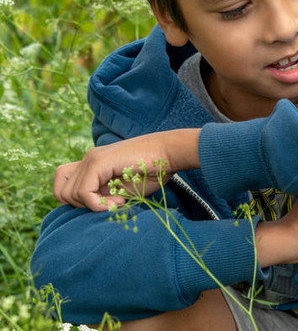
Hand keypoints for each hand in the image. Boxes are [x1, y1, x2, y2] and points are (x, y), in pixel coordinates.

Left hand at [53, 129, 200, 210]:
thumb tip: (89, 210)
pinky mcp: (98, 161)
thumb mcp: (123, 188)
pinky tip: (119, 201)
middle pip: (61, 191)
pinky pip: (83, 191)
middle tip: (110, 205)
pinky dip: (97, 203)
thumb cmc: (153, 171)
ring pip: (68, 193)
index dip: (76, 202)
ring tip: (116, 202)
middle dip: (82, 206)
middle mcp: (88, 159)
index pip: (63, 185)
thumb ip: (104, 195)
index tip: (103, 205)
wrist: (170, 153)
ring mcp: (92, 158)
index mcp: (92, 165)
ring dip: (90, 205)